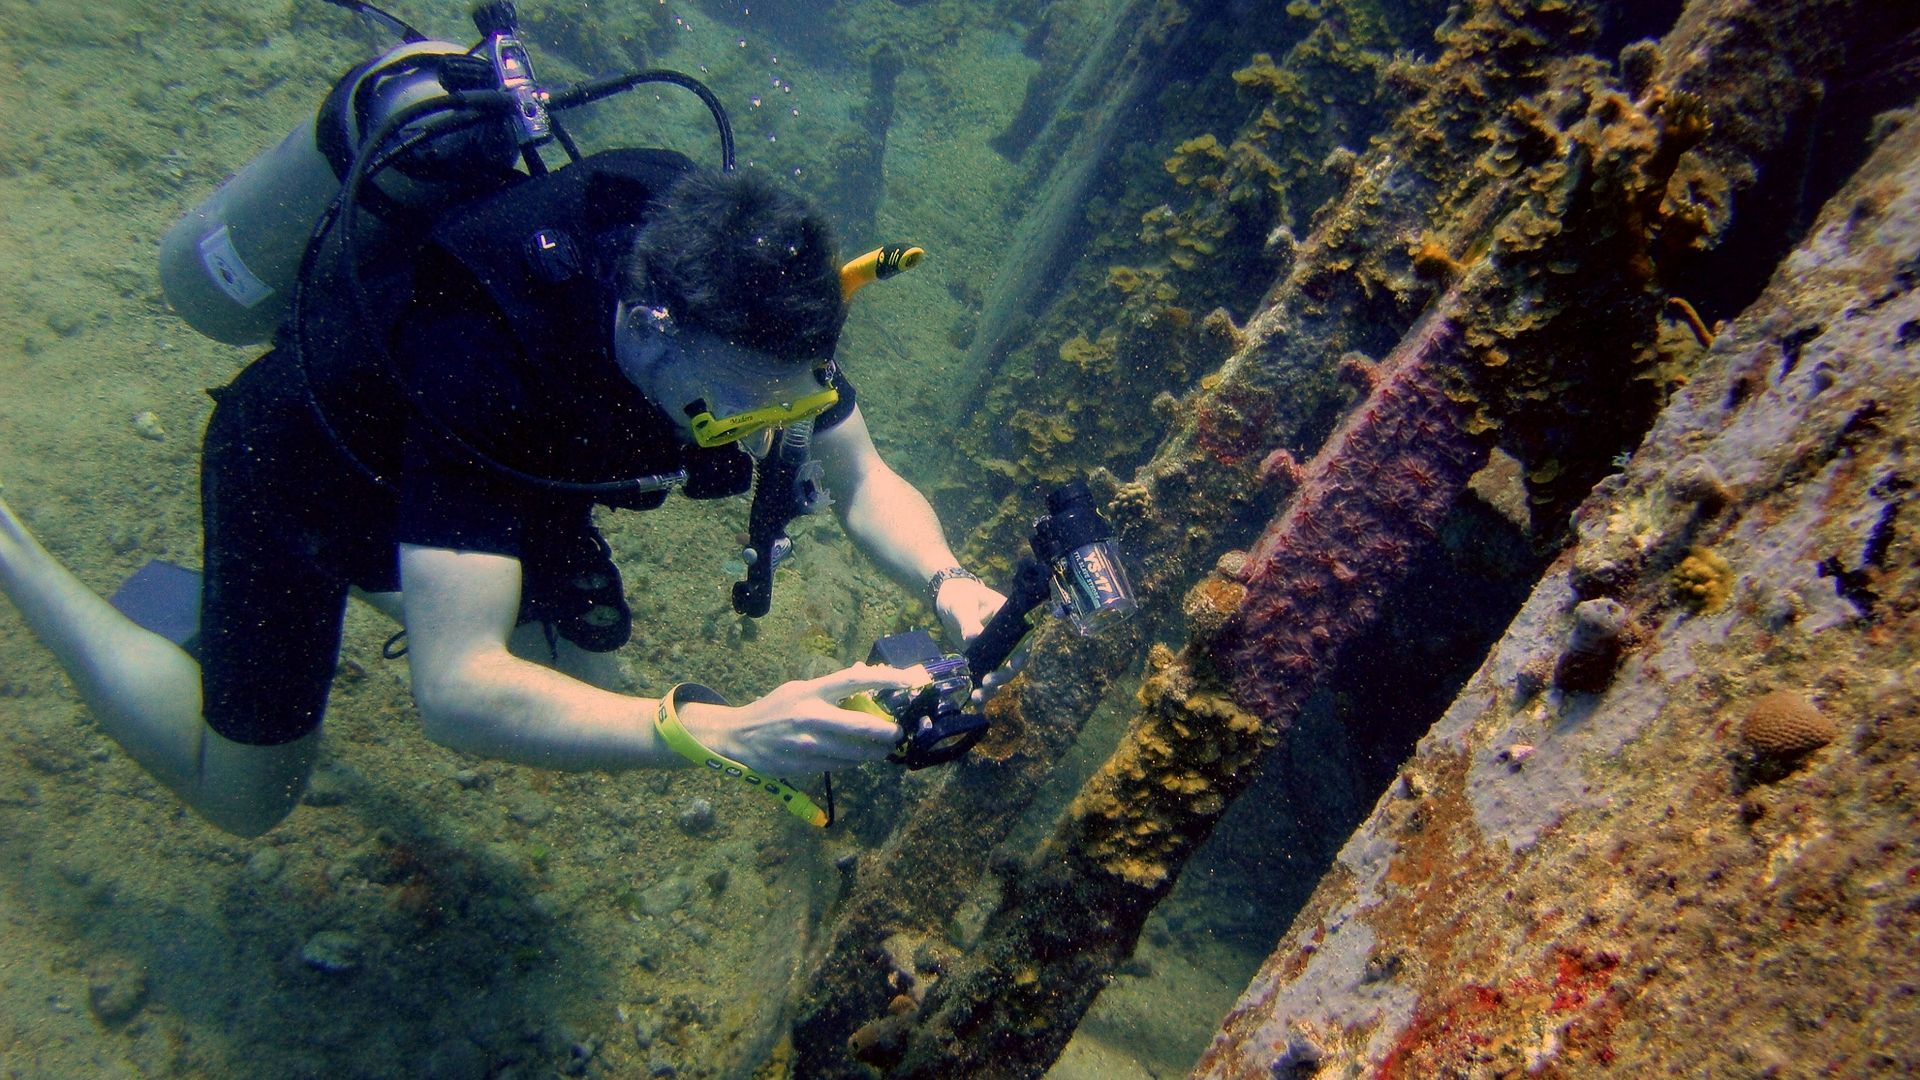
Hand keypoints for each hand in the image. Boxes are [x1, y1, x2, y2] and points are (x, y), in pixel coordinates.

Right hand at [676, 664, 926, 774]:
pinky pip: (840, 765)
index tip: (907, 680)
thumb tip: (862, 673)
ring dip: (874, 752)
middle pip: (861, 725)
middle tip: (897, 732)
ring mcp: (808, 744)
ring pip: (855, 752)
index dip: (884, 679)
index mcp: (810, 691)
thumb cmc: (773, 709)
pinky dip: (854, 762)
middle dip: (886, 731)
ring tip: (883, 749)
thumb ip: (830, 686)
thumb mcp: (798, 689)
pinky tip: (859, 758)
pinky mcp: (805, 765)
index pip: (854, 681)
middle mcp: (811, 716)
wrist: (738, 737)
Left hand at [933, 576, 1026, 705]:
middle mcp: (1006, 639)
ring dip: (992, 688)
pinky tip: (976, 703)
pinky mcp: (981, 660)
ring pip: (1000, 673)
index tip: (1011, 666)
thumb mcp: (962, 605)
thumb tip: (973, 637)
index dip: (1021, 655)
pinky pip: (985, 676)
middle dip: (1003, 676)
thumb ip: (968, 620)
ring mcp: (994, 651)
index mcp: (1010, 620)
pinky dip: (982, 690)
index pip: (1023, 640)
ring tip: (978, 697)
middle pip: (1013, 662)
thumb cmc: (959, 596)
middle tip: (988, 682)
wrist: (947, 599)